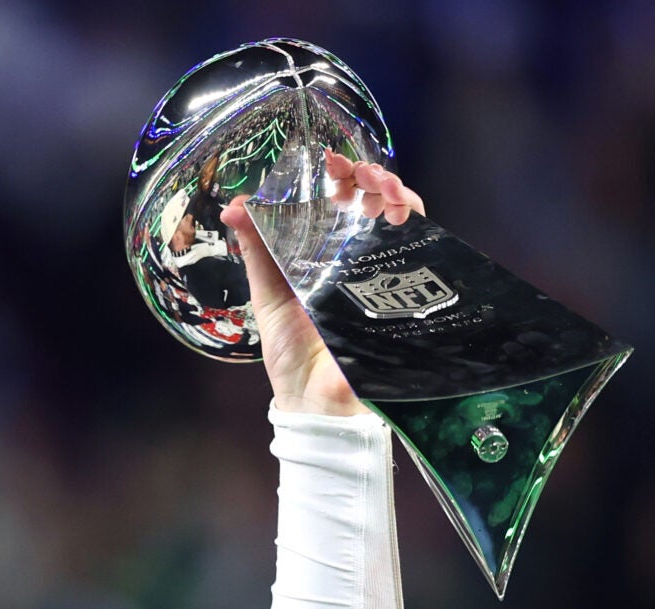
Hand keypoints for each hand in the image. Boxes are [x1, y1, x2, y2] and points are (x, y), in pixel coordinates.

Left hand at [222, 150, 425, 416]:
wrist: (317, 401)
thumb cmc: (292, 355)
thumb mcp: (269, 297)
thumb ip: (258, 252)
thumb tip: (234, 207)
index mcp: (324, 256)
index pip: (339, 203)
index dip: (337, 176)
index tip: (327, 159)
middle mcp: (357, 258)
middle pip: (373, 201)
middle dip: (367, 175)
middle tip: (351, 170)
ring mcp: (384, 271)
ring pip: (399, 214)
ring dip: (390, 188)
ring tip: (375, 183)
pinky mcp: (407, 288)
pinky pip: (420, 244)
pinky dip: (412, 217)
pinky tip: (396, 209)